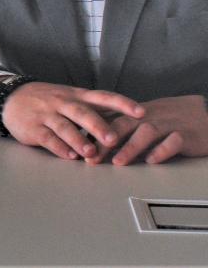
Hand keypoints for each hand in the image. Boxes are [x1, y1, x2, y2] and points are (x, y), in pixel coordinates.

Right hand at [0, 81, 143, 160]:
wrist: (10, 97)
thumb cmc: (47, 100)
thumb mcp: (69, 98)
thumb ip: (92, 109)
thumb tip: (124, 122)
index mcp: (76, 96)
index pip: (103, 97)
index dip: (123, 104)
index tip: (141, 113)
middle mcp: (63, 103)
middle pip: (83, 113)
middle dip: (98, 126)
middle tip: (113, 138)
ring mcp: (47, 114)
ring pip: (65, 127)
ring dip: (79, 140)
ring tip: (91, 153)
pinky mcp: (33, 128)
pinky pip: (48, 138)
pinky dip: (59, 147)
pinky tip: (69, 155)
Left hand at [91, 95, 207, 165]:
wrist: (206, 113)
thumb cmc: (171, 119)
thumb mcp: (144, 120)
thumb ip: (122, 128)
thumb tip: (94, 140)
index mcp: (136, 113)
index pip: (110, 121)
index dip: (94, 134)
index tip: (79, 150)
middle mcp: (150, 116)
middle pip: (123, 125)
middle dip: (105, 142)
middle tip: (91, 158)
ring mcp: (168, 124)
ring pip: (146, 132)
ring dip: (130, 147)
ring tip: (118, 162)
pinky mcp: (187, 134)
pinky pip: (174, 141)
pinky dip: (162, 150)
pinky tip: (152, 161)